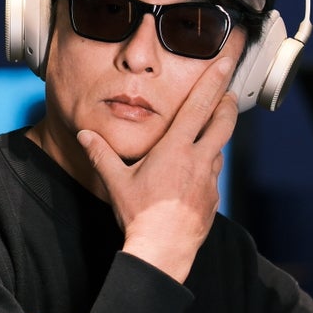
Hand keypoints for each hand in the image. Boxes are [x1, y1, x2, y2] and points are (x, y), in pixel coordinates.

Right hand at [77, 53, 238, 281]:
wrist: (162, 251)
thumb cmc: (140, 216)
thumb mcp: (115, 182)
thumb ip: (100, 154)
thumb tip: (84, 135)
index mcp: (176, 149)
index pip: (200, 105)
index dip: (215, 80)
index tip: (227, 62)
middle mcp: (199, 160)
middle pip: (224, 122)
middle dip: (228, 104)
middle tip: (228, 94)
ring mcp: (210, 181)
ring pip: (219, 150)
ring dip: (216, 139)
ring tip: (207, 136)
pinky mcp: (213, 200)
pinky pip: (213, 177)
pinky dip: (208, 169)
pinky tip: (195, 176)